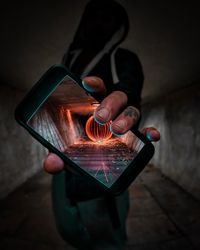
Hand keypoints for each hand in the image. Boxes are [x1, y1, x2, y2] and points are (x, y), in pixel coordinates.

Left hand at [43, 76, 159, 173]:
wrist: (97, 159)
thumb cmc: (83, 146)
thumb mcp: (69, 149)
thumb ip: (59, 154)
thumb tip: (51, 164)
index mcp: (95, 106)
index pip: (97, 88)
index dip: (94, 83)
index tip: (86, 83)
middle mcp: (113, 109)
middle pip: (117, 98)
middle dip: (110, 105)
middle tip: (101, 118)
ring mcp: (126, 120)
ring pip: (132, 110)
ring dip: (126, 118)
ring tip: (117, 130)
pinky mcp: (137, 134)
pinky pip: (146, 130)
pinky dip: (150, 132)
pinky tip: (152, 137)